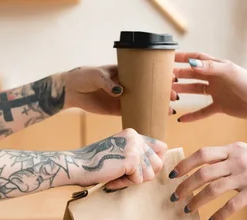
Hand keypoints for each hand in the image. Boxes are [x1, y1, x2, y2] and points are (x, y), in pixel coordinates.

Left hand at [63, 66, 178, 115]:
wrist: (71, 91)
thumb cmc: (83, 77)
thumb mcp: (96, 75)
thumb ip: (108, 82)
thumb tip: (120, 91)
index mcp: (124, 72)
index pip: (145, 73)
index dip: (159, 76)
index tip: (171, 79)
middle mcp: (126, 85)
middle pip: (148, 89)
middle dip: (162, 93)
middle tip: (174, 97)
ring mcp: (123, 98)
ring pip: (144, 102)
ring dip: (156, 106)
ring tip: (169, 110)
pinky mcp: (117, 109)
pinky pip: (133, 113)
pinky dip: (143, 116)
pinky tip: (154, 120)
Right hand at [73, 128, 167, 189]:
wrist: (77, 166)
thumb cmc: (95, 165)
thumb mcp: (120, 154)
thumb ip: (137, 155)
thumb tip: (159, 165)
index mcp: (133, 134)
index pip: (161, 148)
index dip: (153, 163)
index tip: (138, 169)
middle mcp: (135, 137)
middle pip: (157, 163)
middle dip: (142, 174)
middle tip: (123, 175)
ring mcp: (134, 147)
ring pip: (149, 174)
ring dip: (132, 180)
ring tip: (116, 176)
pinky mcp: (131, 159)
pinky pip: (138, 180)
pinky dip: (124, 184)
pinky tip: (111, 179)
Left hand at [168, 142, 246, 219]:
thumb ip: (228, 158)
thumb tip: (204, 168)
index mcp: (233, 149)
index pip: (202, 154)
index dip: (184, 165)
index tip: (172, 175)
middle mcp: (237, 160)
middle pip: (202, 173)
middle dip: (184, 186)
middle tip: (175, 197)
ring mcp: (246, 175)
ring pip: (212, 188)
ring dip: (196, 201)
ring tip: (188, 210)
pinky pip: (231, 204)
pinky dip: (219, 214)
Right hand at [173, 52, 246, 121]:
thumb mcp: (228, 72)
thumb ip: (209, 67)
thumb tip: (191, 63)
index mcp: (218, 67)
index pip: (198, 59)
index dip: (184, 57)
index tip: (170, 57)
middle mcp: (216, 78)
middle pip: (193, 75)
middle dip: (179, 75)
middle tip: (165, 78)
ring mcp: (217, 93)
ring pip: (195, 91)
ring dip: (182, 91)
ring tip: (169, 93)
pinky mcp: (220, 107)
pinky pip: (203, 112)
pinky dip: (192, 116)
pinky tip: (181, 120)